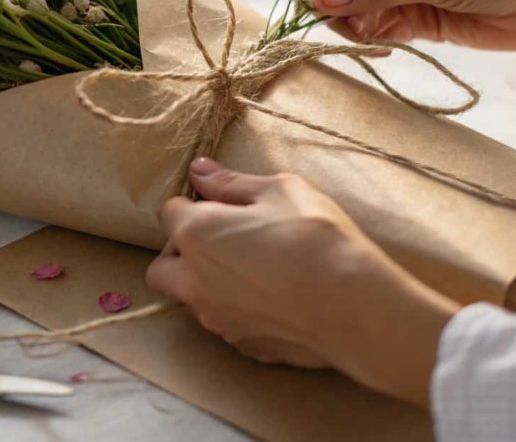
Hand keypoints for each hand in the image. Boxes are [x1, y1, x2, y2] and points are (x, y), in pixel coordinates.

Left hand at [146, 157, 459, 406]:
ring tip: (253, 267)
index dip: (194, 203)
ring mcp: (217, 318)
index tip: (221, 200)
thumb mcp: (278, 190)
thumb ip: (230, 183)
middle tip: (223, 237)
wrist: (352, 303)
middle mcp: (195, 281)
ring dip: (207, 282)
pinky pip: (227, 322)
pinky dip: (238, 309)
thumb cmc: (315, 236)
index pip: (170, 212)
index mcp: (196, 235)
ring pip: (192, 299)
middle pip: (163, 267)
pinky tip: (274, 297)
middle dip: (181, 252)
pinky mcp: (244, 344)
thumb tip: (200, 170)